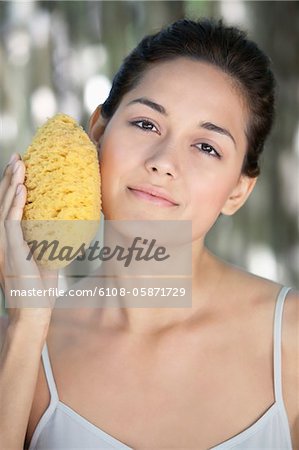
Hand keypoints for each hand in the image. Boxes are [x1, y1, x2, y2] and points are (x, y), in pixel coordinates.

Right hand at [0, 154, 56, 324]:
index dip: (13, 186)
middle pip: (4, 202)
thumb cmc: (40, 289)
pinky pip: (12, 224)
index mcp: (11, 240)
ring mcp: (5, 245)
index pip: (10, 207)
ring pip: (6, 208)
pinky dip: (15, 206)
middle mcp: (4, 239)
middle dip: (10, 179)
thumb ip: (54, 242)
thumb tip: (72, 227)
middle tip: (17, 157)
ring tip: (19, 165)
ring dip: (12, 186)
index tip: (20, 167)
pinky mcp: (11, 252)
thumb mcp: (48, 259)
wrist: (33, 313)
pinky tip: (21, 191)